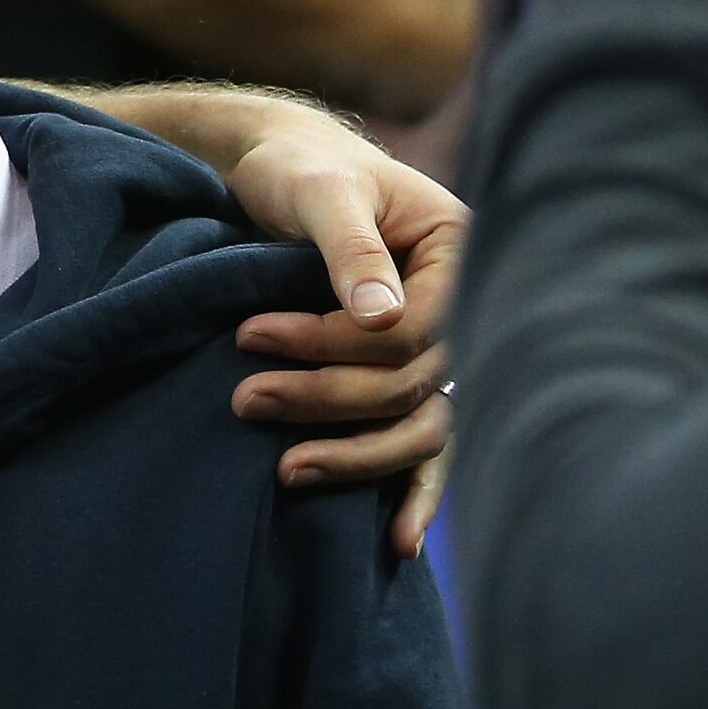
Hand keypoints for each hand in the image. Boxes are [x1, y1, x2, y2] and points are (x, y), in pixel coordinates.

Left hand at [98, 82, 461, 553]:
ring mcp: (439, 348)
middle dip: (328, 399)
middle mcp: (463, 307)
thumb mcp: (318, 191)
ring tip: (283, 470)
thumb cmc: (298, 167)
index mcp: (460, 251)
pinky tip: (397, 541)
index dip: (334, 344)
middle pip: (413, 383)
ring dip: (355, 455)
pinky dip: (413, 490)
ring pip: (420, 425)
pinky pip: (427, 444)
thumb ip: (350, 247)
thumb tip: (381, 317)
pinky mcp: (407, 377)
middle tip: (244, 398)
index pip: (414, 330)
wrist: (280, 168)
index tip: (251, 334)